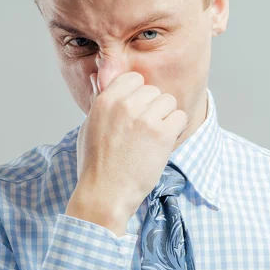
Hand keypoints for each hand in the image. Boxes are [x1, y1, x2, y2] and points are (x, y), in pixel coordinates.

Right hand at [74, 69, 187, 222]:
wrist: (104, 194)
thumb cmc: (95, 163)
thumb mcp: (89, 125)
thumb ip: (98, 100)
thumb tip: (97, 75)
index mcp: (106, 99)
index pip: (134, 78)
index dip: (139, 94)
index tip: (137, 111)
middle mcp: (125, 104)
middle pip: (153, 90)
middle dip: (153, 108)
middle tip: (144, 130)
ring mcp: (144, 118)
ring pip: (169, 101)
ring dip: (166, 117)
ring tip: (154, 137)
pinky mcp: (161, 133)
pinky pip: (180, 117)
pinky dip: (176, 130)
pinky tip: (163, 143)